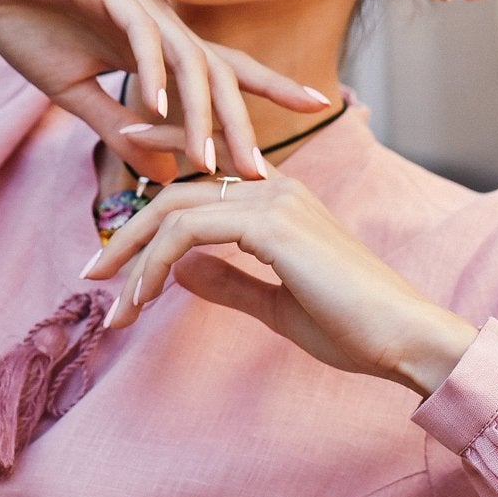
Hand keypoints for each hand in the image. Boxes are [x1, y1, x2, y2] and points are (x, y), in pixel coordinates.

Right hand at [0, 0, 327, 180]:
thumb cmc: (28, 22)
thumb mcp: (74, 94)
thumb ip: (122, 131)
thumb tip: (171, 175)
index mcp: (156, 44)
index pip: (223, 71)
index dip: (269, 87)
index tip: (318, 108)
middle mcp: (158, 20)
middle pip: (217, 72)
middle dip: (244, 121)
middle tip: (263, 170)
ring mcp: (135, 2)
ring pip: (186, 58)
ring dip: (198, 112)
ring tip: (209, 158)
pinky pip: (138, 33)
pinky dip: (150, 70)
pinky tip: (156, 105)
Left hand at [81, 166, 478, 393]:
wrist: (405, 338)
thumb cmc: (353, 328)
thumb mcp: (275, 304)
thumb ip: (229, 281)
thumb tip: (180, 269)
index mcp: (281, 200)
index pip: (204, 172)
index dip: (160, 157)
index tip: (121, 160)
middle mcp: (276, 188)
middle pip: (177, 191)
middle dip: (127, 233)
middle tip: (92, 275)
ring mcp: (275, 200)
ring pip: (175, 209)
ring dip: (134, 257)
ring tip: (111, 304)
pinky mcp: (272, 224)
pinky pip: (189, 234)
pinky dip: (156, 265)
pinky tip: (143, 298)